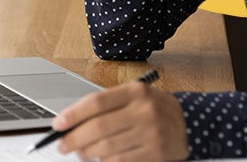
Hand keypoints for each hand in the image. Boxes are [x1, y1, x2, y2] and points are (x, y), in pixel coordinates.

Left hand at [52, 81, 188, 161]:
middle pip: (98, 127)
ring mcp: (151, 132)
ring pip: (106, 147)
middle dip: (74, 138)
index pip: (97, 102)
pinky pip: (120, 161)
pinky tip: (100, 159)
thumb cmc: (154, 111)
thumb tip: (72, 124)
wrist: (188, 125)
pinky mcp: (155, 152)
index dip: (73, 114)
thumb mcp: (135, 98)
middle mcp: (145, 110)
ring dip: (87, 153)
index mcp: (136, 91)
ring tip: (81, 153)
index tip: (57, 124)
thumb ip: (107, 107)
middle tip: (63, 145)